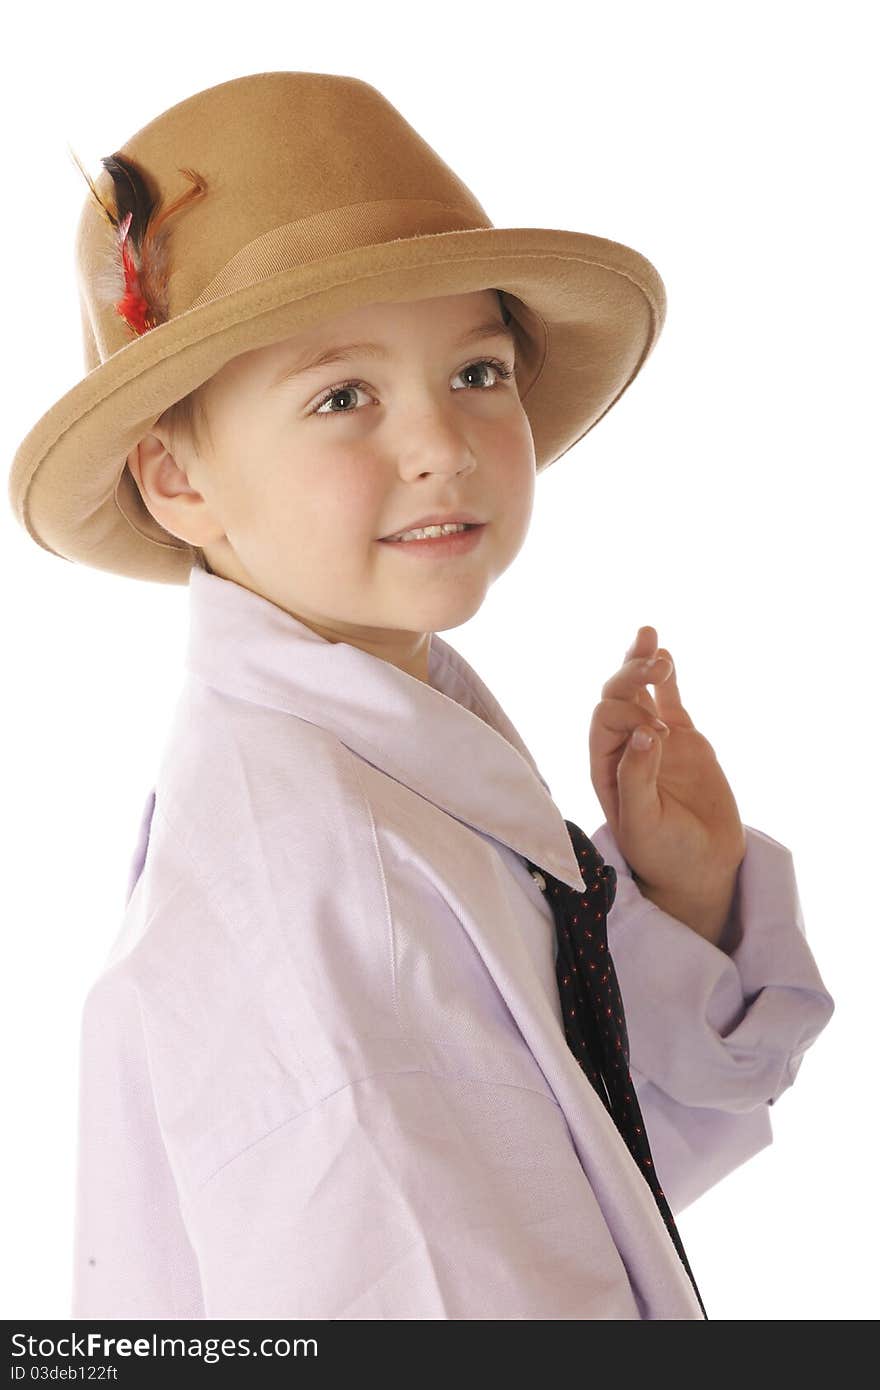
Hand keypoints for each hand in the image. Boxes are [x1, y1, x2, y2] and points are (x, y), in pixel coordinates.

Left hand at [588, 626, 746, 939]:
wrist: (702, 868)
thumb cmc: (663, 854)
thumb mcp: (642, 824)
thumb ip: (637, 779)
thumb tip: (646, 732)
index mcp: (605, 766)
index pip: (605, 719)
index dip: (628, 714)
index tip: (660, 735)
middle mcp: (624, 748)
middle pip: (617, 697)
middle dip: (631, 675)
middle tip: (654, 663)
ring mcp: (655, 740)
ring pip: (641, 692)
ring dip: (641, 663)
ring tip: (648, 635)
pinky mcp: (684, 740)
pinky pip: (670, 700)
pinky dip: (669, 677)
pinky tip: (664, 651)